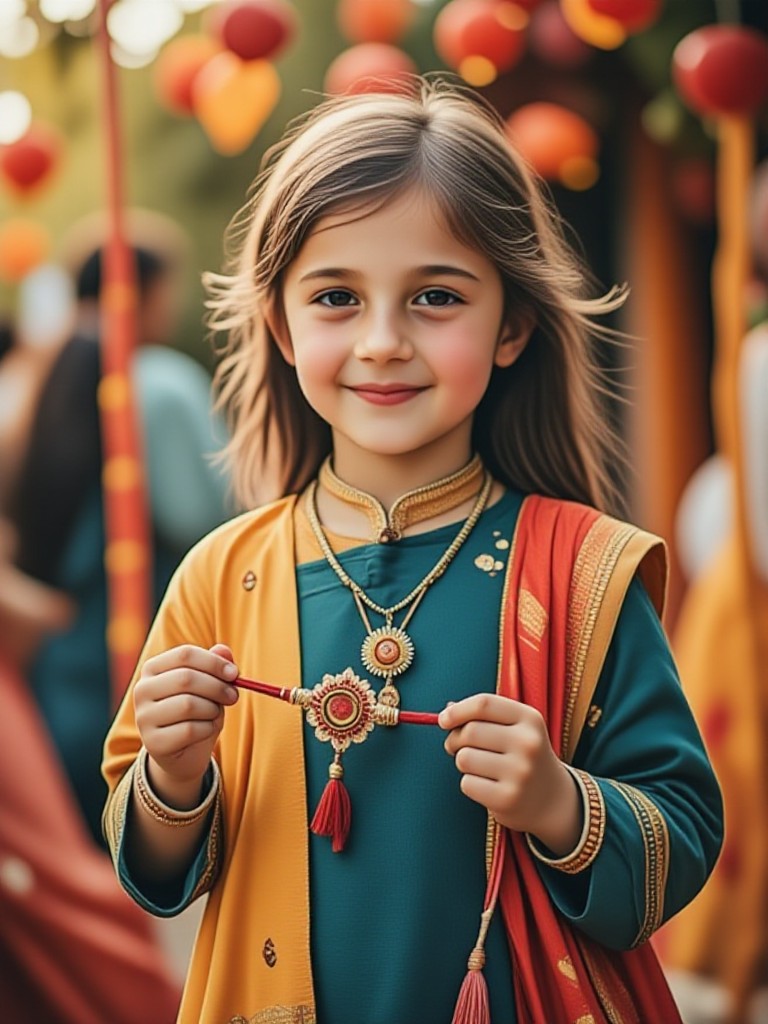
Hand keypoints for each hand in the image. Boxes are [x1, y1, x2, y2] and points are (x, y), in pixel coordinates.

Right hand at [134, 643, 238, 806]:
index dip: (214, 662)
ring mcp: (144, 717)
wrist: (184, 752)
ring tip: (214, 714)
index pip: (185, 654)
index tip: (234, 673)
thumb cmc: (198, 711)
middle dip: (217, 687)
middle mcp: (142, 690)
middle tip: (233, 696)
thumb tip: (223, 650)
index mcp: (153, 668)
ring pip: (188, 705)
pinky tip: (205, 730)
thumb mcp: (209, 685)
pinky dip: (207, 729)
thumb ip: (215, 665)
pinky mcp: (152, 743)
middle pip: (186, 678)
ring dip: (212, 710)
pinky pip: (189, 730)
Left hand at [439, 694, 581, 855]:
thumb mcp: (516, 728)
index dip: (457, 711)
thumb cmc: (523, 756)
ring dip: (463, 763)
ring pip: (464, 758)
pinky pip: (467, 784)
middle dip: (455, 739)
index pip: (484, 704)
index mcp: (530, 718)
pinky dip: (470, 784)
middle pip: (470, 731)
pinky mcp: (508, 798)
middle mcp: (528, 743)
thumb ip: (484, 715)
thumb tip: (448, 710)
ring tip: (480, 767)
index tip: (444, 720)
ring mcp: (520, 772)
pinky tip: (488, 785)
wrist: (552, 799)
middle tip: (457, 747)